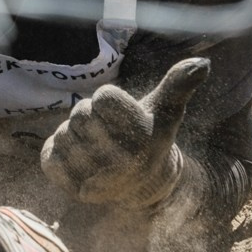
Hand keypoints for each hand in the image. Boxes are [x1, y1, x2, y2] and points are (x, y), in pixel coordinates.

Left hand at [40, 58, 208, 209]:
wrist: (141, 186)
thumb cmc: (150, 137)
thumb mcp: (165, 111)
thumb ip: (178, 85)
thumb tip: (202, 62)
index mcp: (141, 137)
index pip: (103, 96)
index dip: (107, 101)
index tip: (120, 115)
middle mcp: (120, 161)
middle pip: (80, 114)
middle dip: (89, 118)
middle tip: (107, 133)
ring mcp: (94, 177)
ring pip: (63, 133)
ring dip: (73, 136)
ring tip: (95, 148)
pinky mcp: (71, 188)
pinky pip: (49, 155)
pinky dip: (57, 152)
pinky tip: (77, 160)